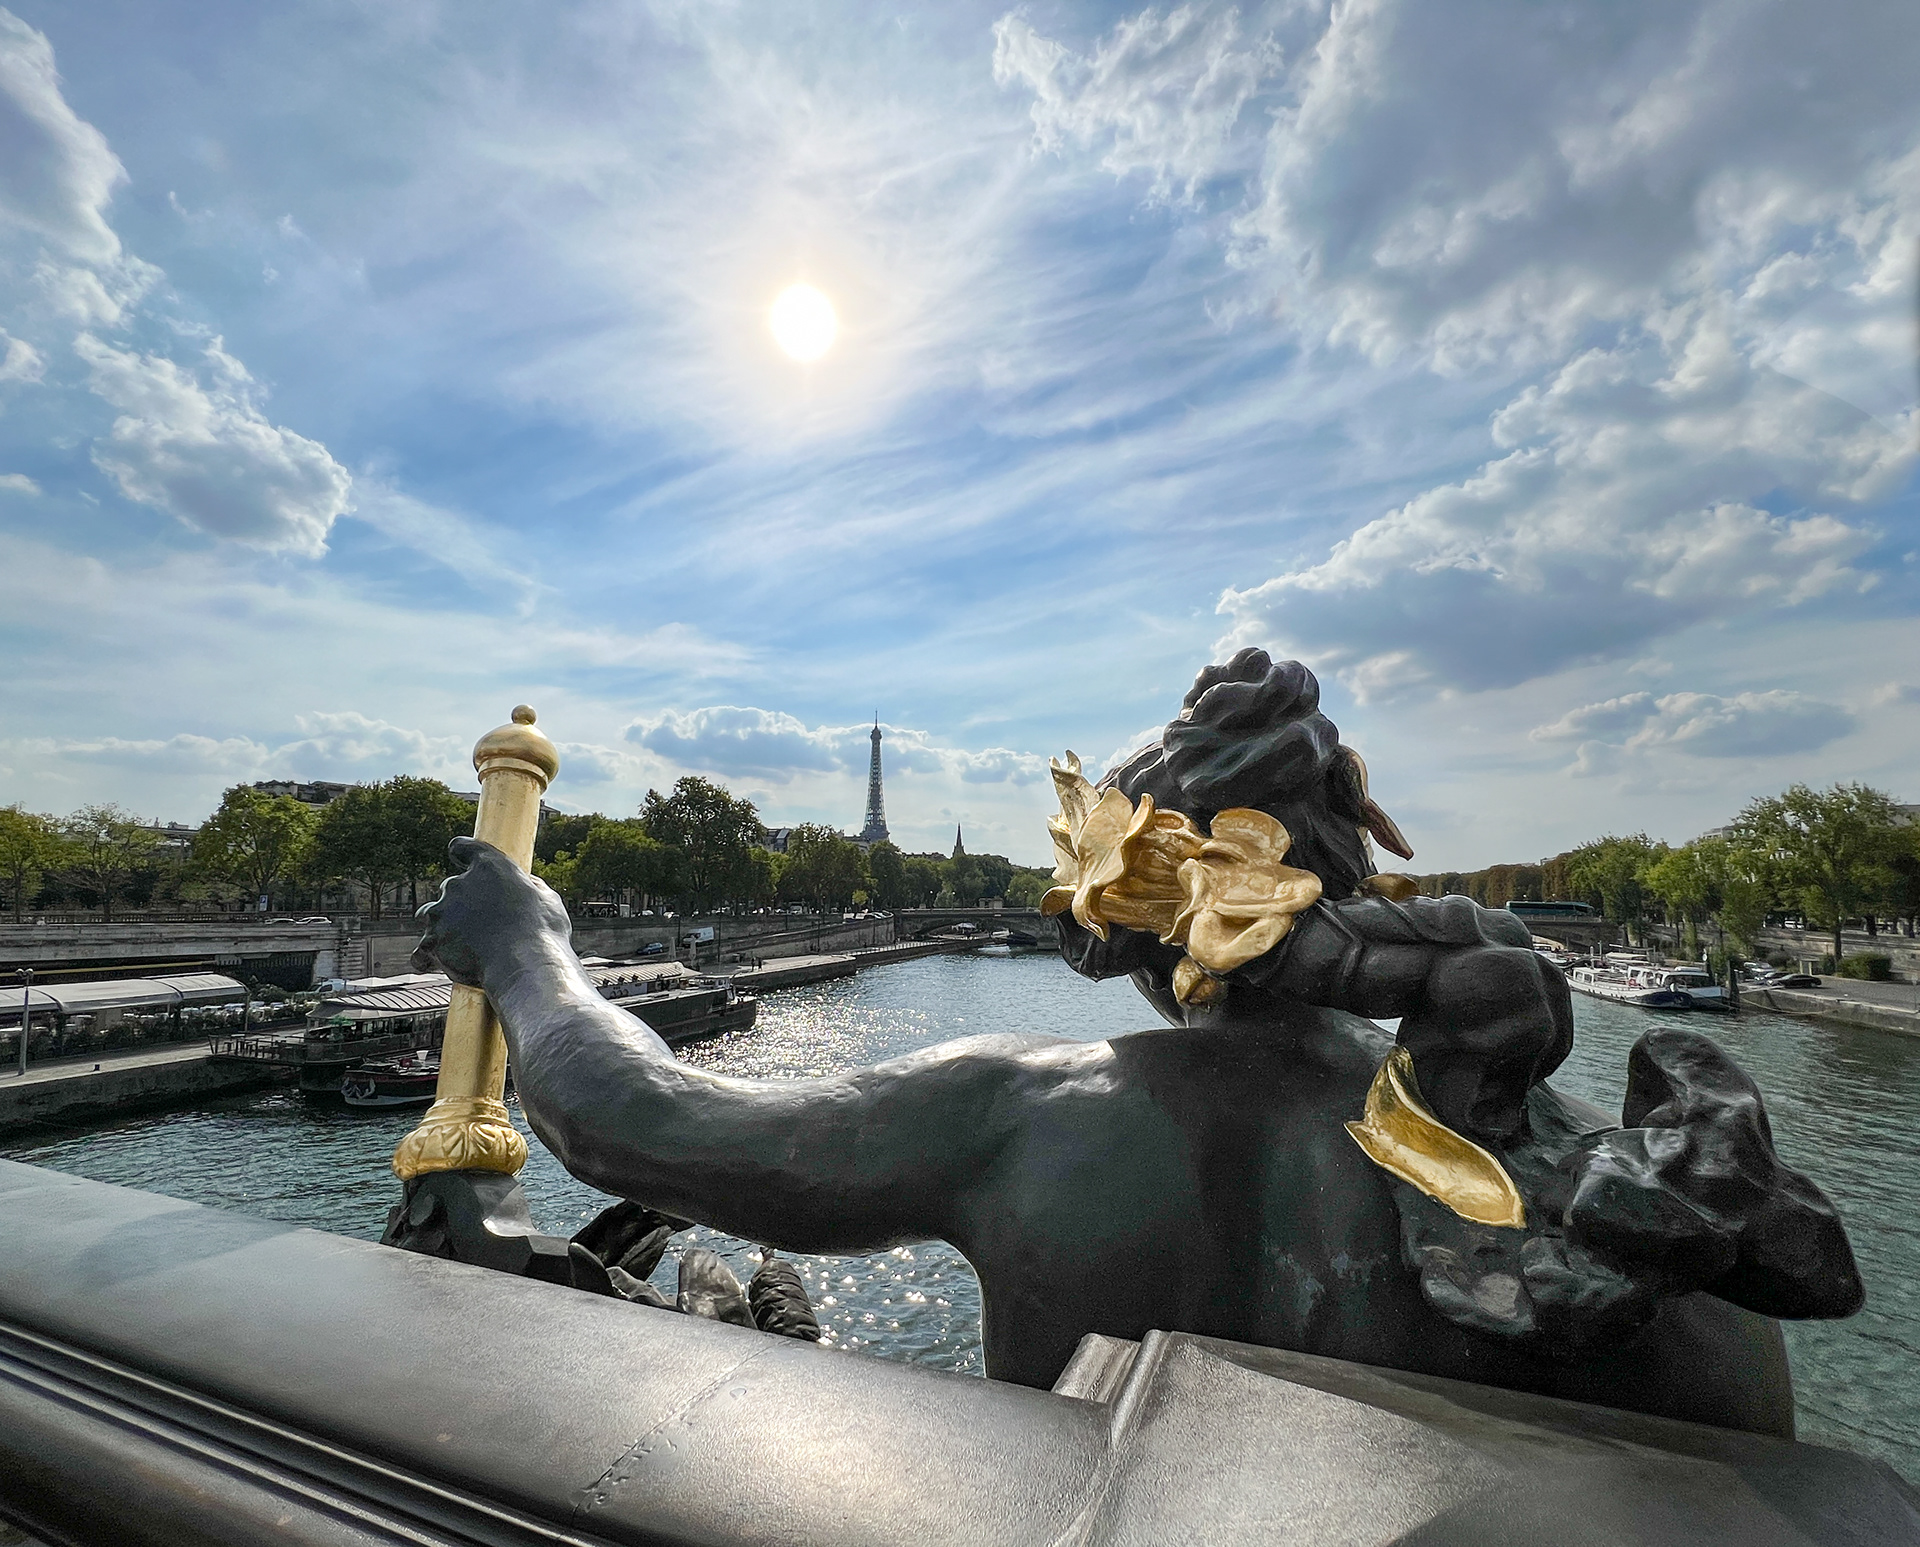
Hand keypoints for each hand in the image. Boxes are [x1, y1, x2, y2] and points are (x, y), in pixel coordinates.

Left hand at [411, 836, 570, 986]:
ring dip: (443, 928)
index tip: (460, 859)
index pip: (462, 847)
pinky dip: (426, 956)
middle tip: (482, 924)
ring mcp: (441, 913)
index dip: (461, 853)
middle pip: (450, 888)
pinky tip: (432, 963)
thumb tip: (526, 887)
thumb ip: (530, 888)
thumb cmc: (543, 932)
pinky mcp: (432, 942)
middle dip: (461, 904)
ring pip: (432, 916)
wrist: (525, 964)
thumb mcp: (548, 900)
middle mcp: (459, 884)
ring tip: (464, 947)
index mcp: (488, 865)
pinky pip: (421, 950)